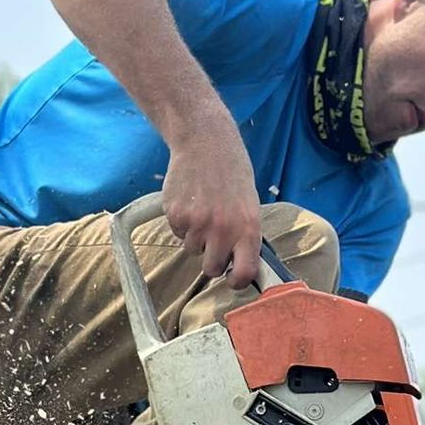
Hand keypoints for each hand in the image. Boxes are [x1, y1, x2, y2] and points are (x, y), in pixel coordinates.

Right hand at [162, 121, 262, 283]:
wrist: (205, 142)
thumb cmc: (232, 174)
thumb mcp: (249, 205)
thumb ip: (244, 235)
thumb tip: (242, 266)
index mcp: (247, 228)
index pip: (243, 273)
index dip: (237, 282)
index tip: (233, 279)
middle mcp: (222, 230)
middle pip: (211, 269)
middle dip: (212, 260)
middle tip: (214, 241)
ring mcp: (197, 223)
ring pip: (192, 250)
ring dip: (196, 238)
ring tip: (203, 210)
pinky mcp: (175, 215)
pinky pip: (178, 234)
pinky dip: (183, 223)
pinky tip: (190, 201)